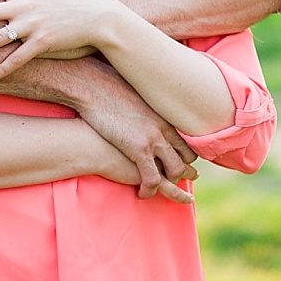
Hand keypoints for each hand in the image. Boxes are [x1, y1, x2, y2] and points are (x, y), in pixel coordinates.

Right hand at [73, 57, 198, 202]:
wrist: (93, 86)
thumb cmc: (107, 87)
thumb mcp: (136, 94)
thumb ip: (145, 104)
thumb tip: (141, 107)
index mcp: (165, 114)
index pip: (186, 139)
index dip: (185, 154)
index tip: (180, 161)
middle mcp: (165, 127)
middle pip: (187, 156)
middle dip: (182, 171)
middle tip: (174, 180)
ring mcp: (154, 139)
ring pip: (175, 170)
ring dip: (170, 184)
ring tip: (158, 189)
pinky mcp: (139, 150)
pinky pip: (153, 178)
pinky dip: (150, 190)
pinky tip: (142, 193)